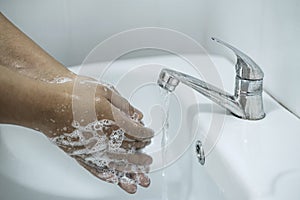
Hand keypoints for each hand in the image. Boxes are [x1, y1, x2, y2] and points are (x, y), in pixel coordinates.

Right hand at [44, 76, 153, 193]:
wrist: (47, 103)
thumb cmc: (72, 94)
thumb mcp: (104, 91)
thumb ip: (123, 105)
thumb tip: (137, 115)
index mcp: (114, 121)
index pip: (137, 132)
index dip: (146, 134)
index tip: (149, 134)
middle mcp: (105, 139)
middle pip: (130, 149)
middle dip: (142, 153)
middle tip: (148, 155)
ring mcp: (92, 150)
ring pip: (118, 164)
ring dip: (132, 170)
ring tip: (141, 176)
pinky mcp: (80, 155)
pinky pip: (97, 170)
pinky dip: (109, 176)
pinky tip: (115, 179)